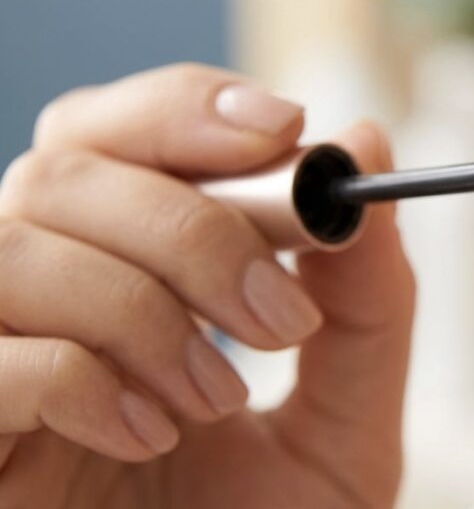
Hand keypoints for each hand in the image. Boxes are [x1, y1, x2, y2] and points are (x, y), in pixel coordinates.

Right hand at [0, 64, 414, 507]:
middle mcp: (36, 300)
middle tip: (285, 319)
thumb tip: (365, 145)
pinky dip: (81, 375)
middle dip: (195, 225)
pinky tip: (149, 436)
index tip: (291, 130)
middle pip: (65, 165)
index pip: (110, 132)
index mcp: (120, 275)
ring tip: (219, 399)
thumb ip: (368, 298)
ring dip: (147, 307)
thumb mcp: (345, 417)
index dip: (187, 108)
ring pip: (19, 241)